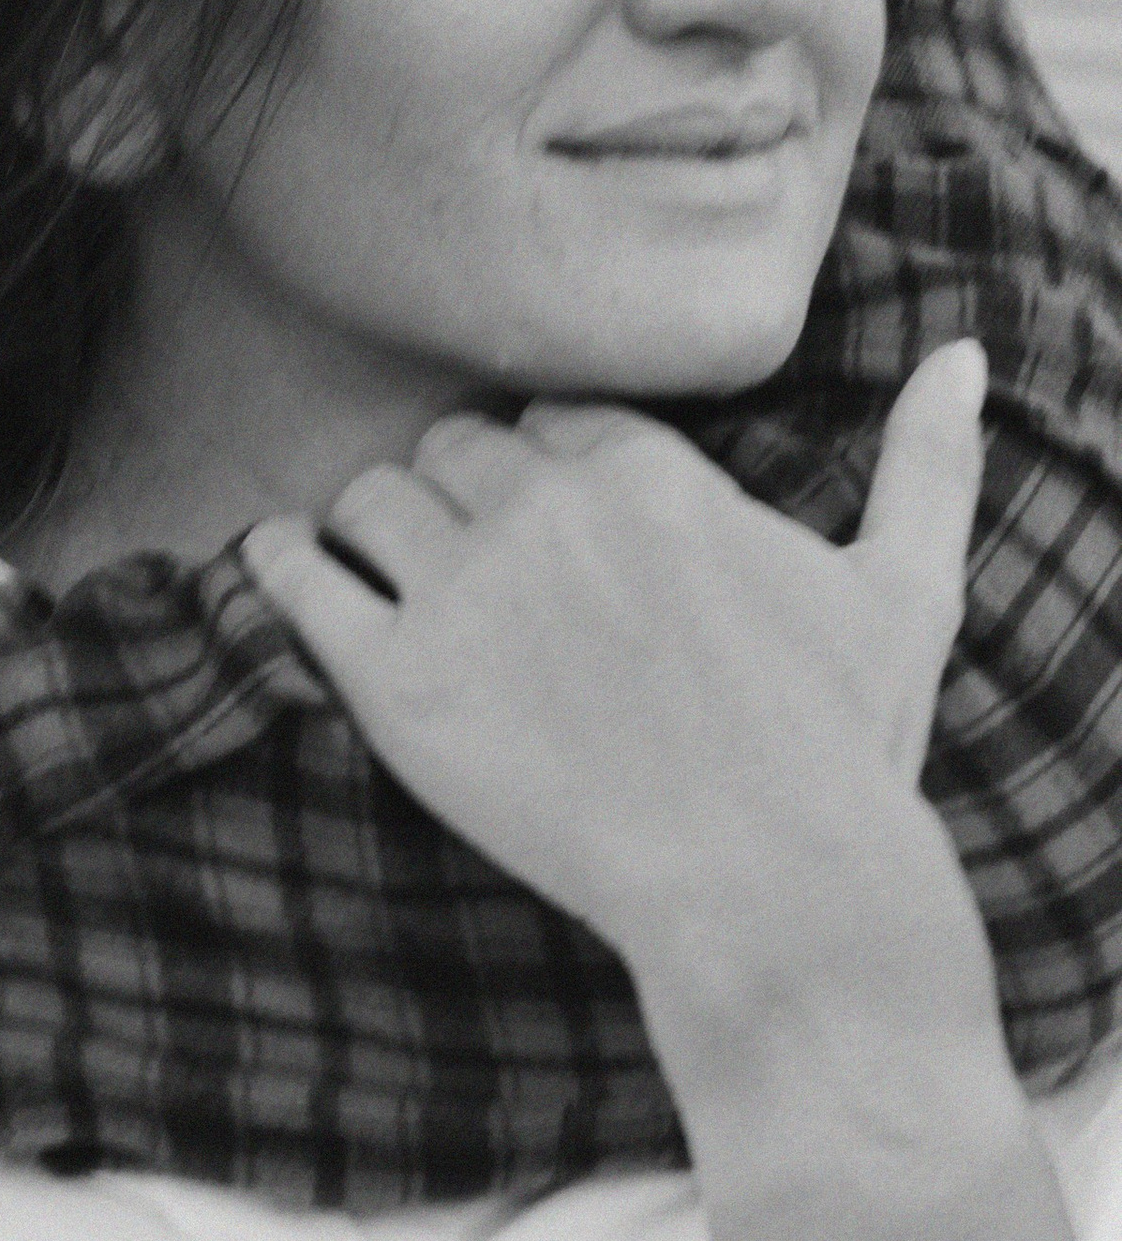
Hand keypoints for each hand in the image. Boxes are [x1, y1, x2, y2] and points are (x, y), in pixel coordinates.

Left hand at [242, 342, 987, 1004]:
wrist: (770, 886)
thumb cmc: (840, 749)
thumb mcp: (903, 590)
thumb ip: (927, 462)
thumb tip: (968, 354)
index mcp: (650, 471)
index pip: (552, 418)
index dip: (544, 462)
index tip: (544, 508)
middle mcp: (544, 510)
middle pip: (454, 450)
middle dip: (457, 490)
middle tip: (460, 547)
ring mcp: (462, 593)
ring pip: (372, 499)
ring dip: (371, 522)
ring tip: (372, 560)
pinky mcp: (397, 683)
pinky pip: (300, 583)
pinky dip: (278, 564)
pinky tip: (273, 563)